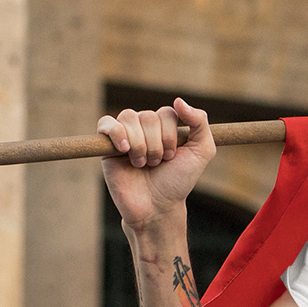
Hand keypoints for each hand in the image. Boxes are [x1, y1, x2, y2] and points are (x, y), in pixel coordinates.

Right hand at [98, 98, 215, 231]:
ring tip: (143, 164)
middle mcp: (144, 128)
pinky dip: (116, 133)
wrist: (156, 206)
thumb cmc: (178, 180)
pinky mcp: (106, 146)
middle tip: (158, 163)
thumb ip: (199, 122)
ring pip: (129, 118)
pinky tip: (124, 150)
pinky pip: (106, 123)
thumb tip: (179, 100)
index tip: (172, 156)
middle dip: (156, 144)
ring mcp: (124, 135)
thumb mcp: (202, 151)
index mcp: (165, 126)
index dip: (171, 135)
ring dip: (140, 145)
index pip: (167, 112)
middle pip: (148, 116)